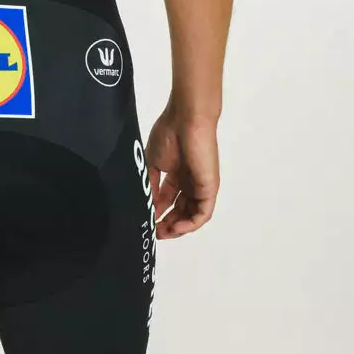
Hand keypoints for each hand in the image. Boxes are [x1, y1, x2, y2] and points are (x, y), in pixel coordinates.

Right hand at [144, 101, 219, 238]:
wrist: (186, 120)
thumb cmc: (169, 135)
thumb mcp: (153, 162)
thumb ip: (151, 184)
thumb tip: (145, 205)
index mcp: (177, 175)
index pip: (168, 201)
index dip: (157, 213)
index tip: (145, 222)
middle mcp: (189, 183)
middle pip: (180, 211)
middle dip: (167, 224)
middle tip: (153, 232)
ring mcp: (200, 187)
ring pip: (191, 216)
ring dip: (178, 228)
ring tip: (163, 233)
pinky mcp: (209, 188)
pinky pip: (202, 213)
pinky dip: (190, 224)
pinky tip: (175, 228)